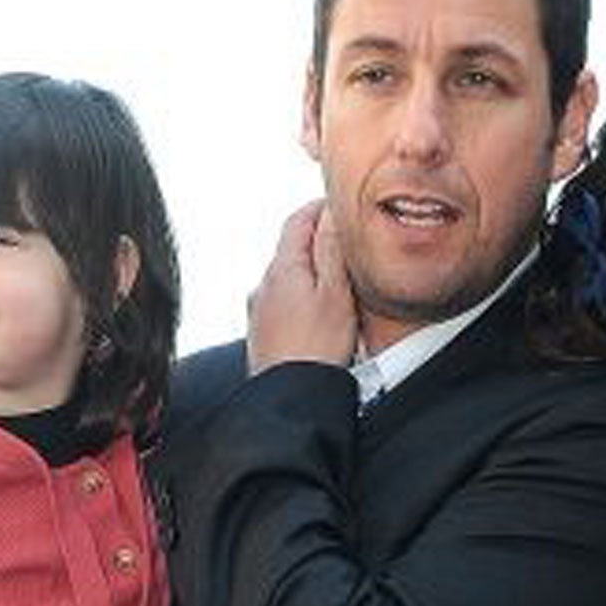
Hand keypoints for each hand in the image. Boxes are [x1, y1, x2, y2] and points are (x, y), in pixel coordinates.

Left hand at [247, 200, 356, 374]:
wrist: (290, 399)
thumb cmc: (317, 350)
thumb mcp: (335, 292)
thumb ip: (332, 249)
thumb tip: (330, 213)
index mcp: (283, 268)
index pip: (297, 220)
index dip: (320, 208)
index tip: (339, 206)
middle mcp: (264, 285)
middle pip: (290, 248)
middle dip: (317, 240)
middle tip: (345, 241)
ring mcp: (260, 310)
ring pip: (287, 277)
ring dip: (310, 272)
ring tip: (337, 281)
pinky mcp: (262, 334)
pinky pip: (283, 303)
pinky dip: (301, 297)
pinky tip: (318, 314)